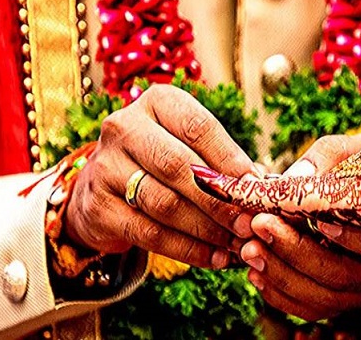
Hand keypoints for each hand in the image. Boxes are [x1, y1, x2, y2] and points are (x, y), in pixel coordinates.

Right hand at [65, 84, 256, 268]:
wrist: (104, 187)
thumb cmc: (163, 161)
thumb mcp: (191, 147)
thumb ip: (224, 162)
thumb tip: (263, 186)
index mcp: (157, 103)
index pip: (199, 127)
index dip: (231, 160)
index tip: (257, 188)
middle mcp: (125, 127)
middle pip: (179, 165)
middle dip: (220, 199)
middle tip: (249, 223)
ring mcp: (105, 166)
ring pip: (164, 203)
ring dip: (207, 229)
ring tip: (235, 243)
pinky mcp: (97, 206)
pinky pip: (149, 233)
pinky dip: (187, 250)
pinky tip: (214, 258)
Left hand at [239, 133, 360, 319]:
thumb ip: (330, 158)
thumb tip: (290, 180)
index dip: (345, 237)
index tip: (302, 213)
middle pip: (344, 276)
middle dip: (295, 251)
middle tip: (259, 225)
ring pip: (325, 298)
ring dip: (282, 275)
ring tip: (249, 249)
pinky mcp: (349, 298)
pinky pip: (314, 309)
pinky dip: (282, 294)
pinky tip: (257, 273)